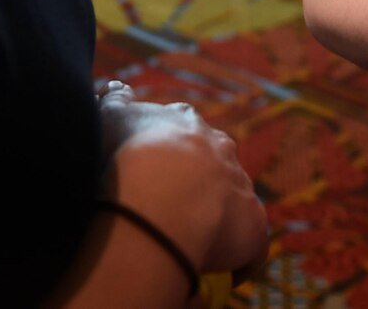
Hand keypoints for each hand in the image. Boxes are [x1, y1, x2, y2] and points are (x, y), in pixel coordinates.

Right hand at [98, 82, 268, 275]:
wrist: (161, 192)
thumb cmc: (128, 153)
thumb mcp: (112, 116)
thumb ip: (115, 100)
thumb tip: (116, 89)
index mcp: (187, 124)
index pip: (185, 133)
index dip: (169, 153)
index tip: (155, 171)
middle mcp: (220, 148)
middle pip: (214, 165)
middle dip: (200, 183)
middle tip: (171, 211)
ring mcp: (240, 185)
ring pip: (232, 204)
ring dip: (216, 221)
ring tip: (189, 246)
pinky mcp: (255, 225)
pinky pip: (251, 248)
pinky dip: (237, 262)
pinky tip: (213, 278)